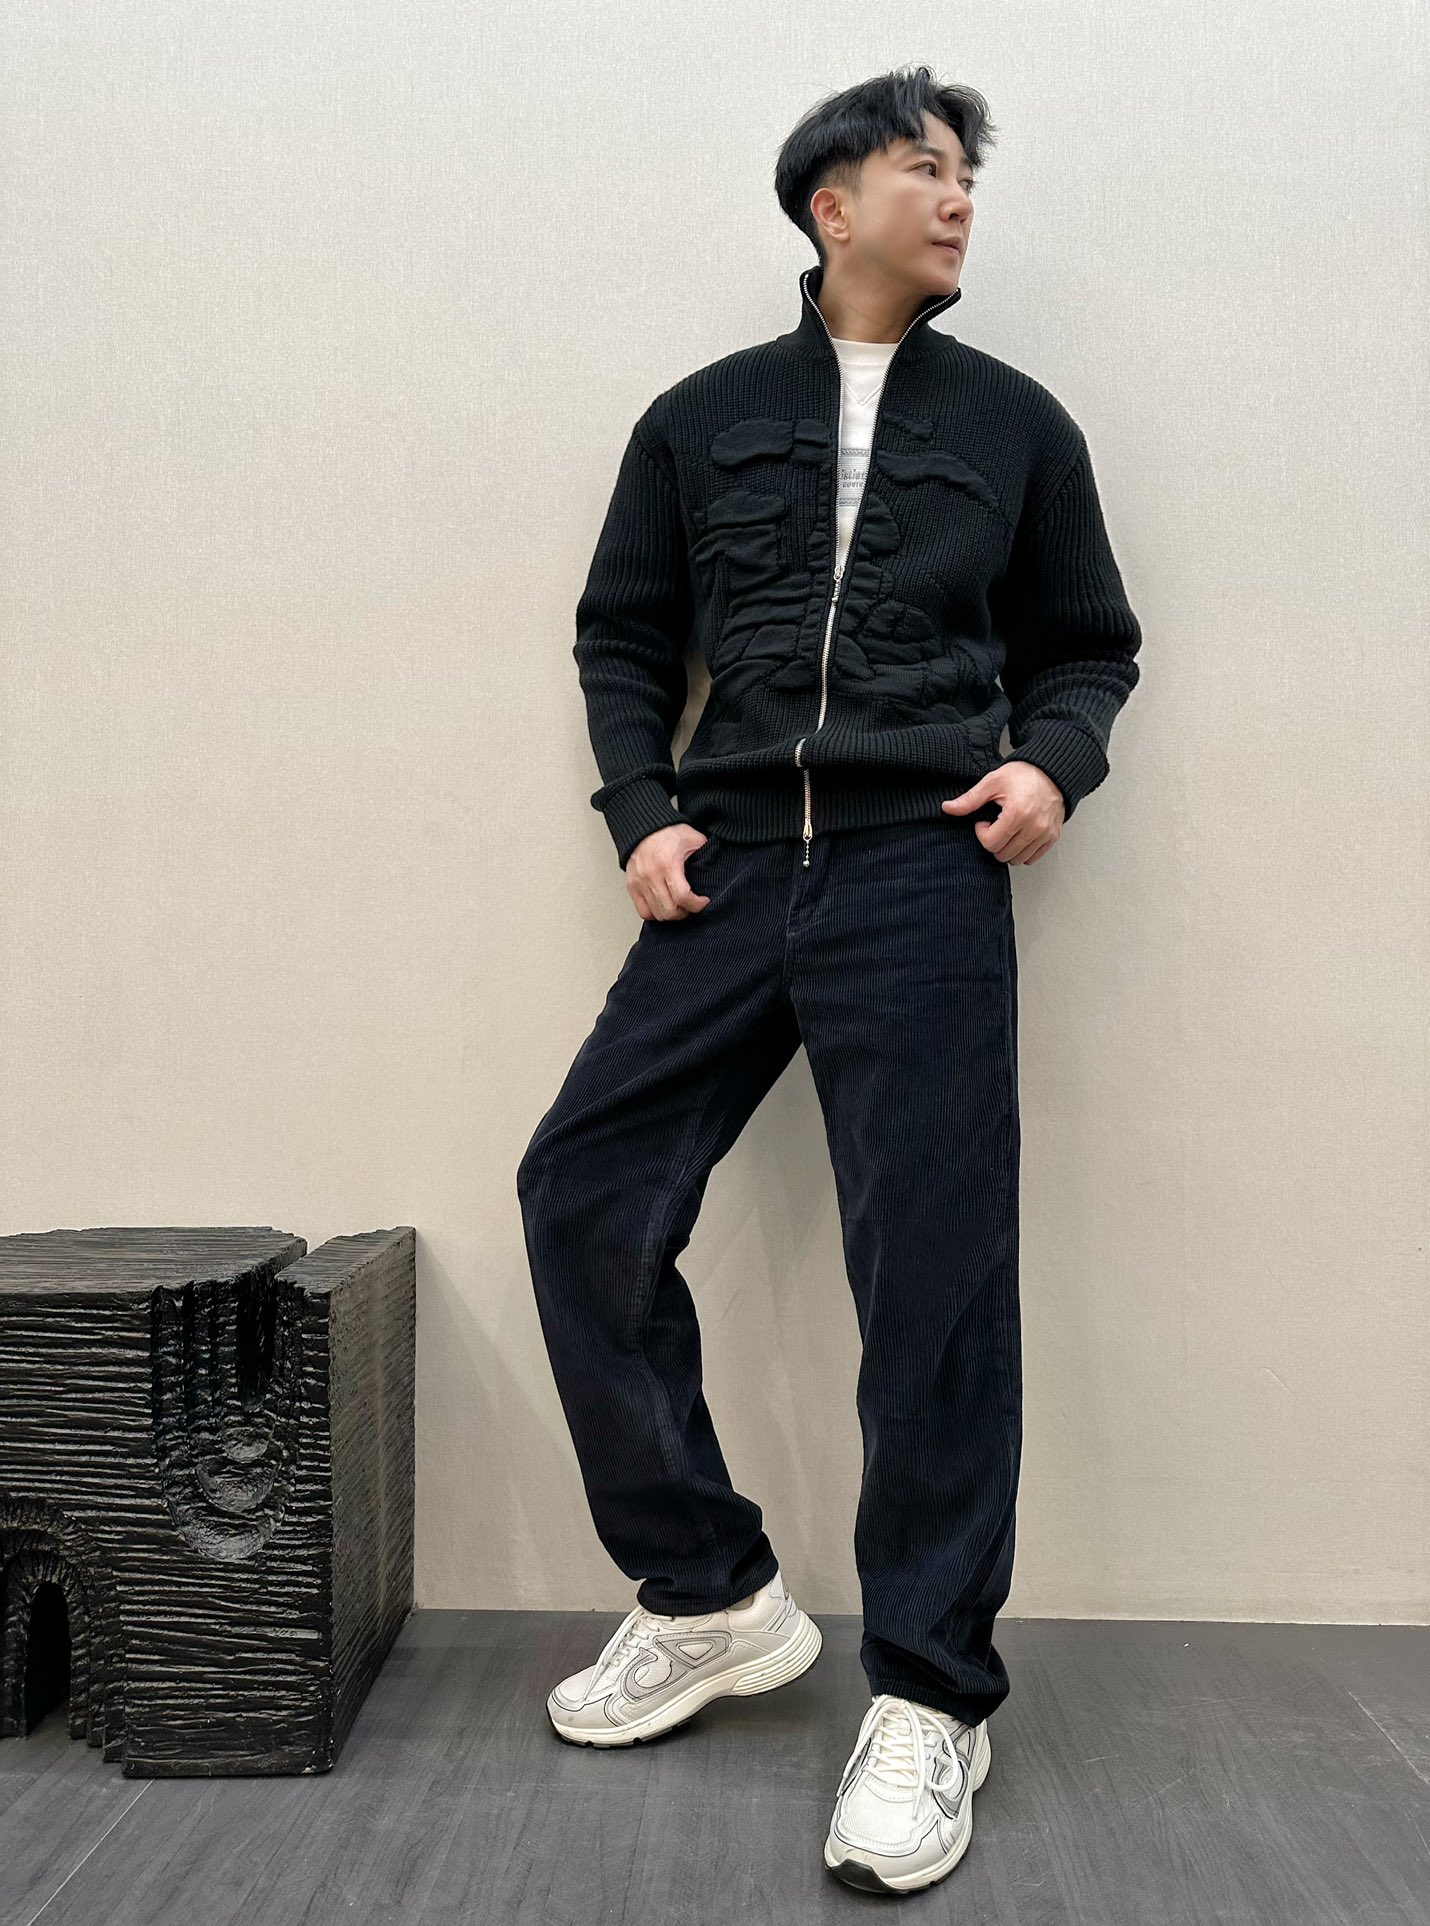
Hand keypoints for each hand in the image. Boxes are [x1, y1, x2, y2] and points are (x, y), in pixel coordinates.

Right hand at [625, 825, 713, 920]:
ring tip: (679, 906)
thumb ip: (706, 855)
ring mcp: (639, 882)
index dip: (696, 905)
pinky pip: (643, 911)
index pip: (682, 897)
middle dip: (685, 912)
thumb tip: (719, 868)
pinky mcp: (632, 886)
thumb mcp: (693, 839)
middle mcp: (651, 875)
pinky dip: (655, 913)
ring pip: (657, 914)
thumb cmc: (668, 833)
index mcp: (668, 864)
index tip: (703, 901)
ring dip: (671, 914)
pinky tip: (664, 905)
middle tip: (691, 906)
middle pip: (669, 911)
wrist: (644, 826)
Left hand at [942, 761, 1064, 864]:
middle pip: (1002, 854)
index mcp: (1017, 814)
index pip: (991, 843)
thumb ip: (969, 799)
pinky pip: (1032, 858)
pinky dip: (1022, 851)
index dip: (982, 833)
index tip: (984, 821)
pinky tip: (1019, 835)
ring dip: (1007, 848)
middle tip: (996, 825)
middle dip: (994, 841)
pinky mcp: (1052, 837)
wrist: (1052, 771)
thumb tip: (947, 808)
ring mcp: (1045, 833)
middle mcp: (1034, 827)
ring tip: (1008, 829)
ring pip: (1017, 860)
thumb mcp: (992, 782)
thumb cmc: (1024, 774)